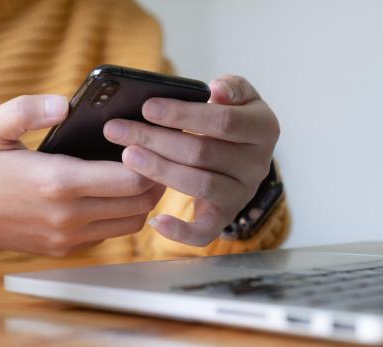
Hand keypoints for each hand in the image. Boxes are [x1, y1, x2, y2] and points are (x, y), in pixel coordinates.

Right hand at [0, 95, 164, 255]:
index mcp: (56, 182)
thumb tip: (65, 104)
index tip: (149, 141)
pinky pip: (107, 235)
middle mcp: (67, 216)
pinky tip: (112, 194)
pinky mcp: (60, 248)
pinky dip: (120, 216)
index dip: (149, 159)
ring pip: (129, 224)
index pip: (130, 179)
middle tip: (155, 156)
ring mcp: (65, 237)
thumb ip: (29, 109)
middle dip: (155, 179)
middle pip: (139, 203)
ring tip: (138, 174)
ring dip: (142, 200)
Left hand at [103, 75, 278, 245]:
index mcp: (264, 128)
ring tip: (127, 155)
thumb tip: (217, 91)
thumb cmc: (230, 119)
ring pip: (199, 184)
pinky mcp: (225, 217)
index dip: (183, 115)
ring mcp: (241, 194)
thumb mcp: (238, 96)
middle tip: (118, 130)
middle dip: (156, 139)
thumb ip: (231, 87)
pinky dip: (181, 232)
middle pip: (202, 152)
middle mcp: (258, 164)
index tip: (147, 107)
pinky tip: (155, 220)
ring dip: (159, 169)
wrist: (241, 154)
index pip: (223, 121)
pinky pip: (205, 232)